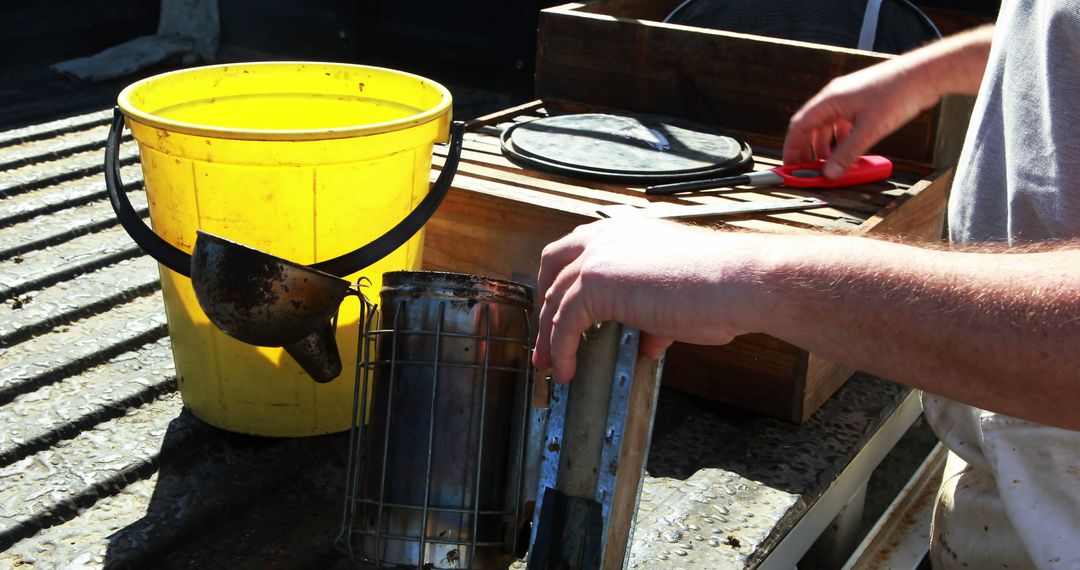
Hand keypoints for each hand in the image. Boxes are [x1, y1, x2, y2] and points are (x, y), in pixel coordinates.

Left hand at [533, 217, 763, 382]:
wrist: (737, 283)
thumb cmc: (720, 286)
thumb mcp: (676, 298)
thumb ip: (653, 316)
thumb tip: (648, 340)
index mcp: (625, 229)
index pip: (577, 249)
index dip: (563, 280)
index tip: (560, 309)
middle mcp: (606, 235)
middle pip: (553, 267)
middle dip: (546, 304)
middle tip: (546, 337)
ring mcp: (598, 257)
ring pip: (555, 299)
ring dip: (549, 336)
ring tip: (550, 364)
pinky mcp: (596, 284)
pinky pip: (565, 322)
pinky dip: (561, 349)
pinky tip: (566, 370)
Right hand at [783, 58, 933, 178]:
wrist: (925, 74)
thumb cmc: (898, 93)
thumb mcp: (870, 130)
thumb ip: (847, 153)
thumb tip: (830, 173)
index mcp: (830, 100)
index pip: (799, 126)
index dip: (791, 148)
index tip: (789, 166)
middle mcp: (835, 98)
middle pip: (811, 128)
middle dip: (807, 151)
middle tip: (808, 170)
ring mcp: (849, 100)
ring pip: (828, 127)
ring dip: (825, 147)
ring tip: (828, 165)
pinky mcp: (863, 103)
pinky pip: (844, 125)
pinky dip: (841, 141)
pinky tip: (849, 152)